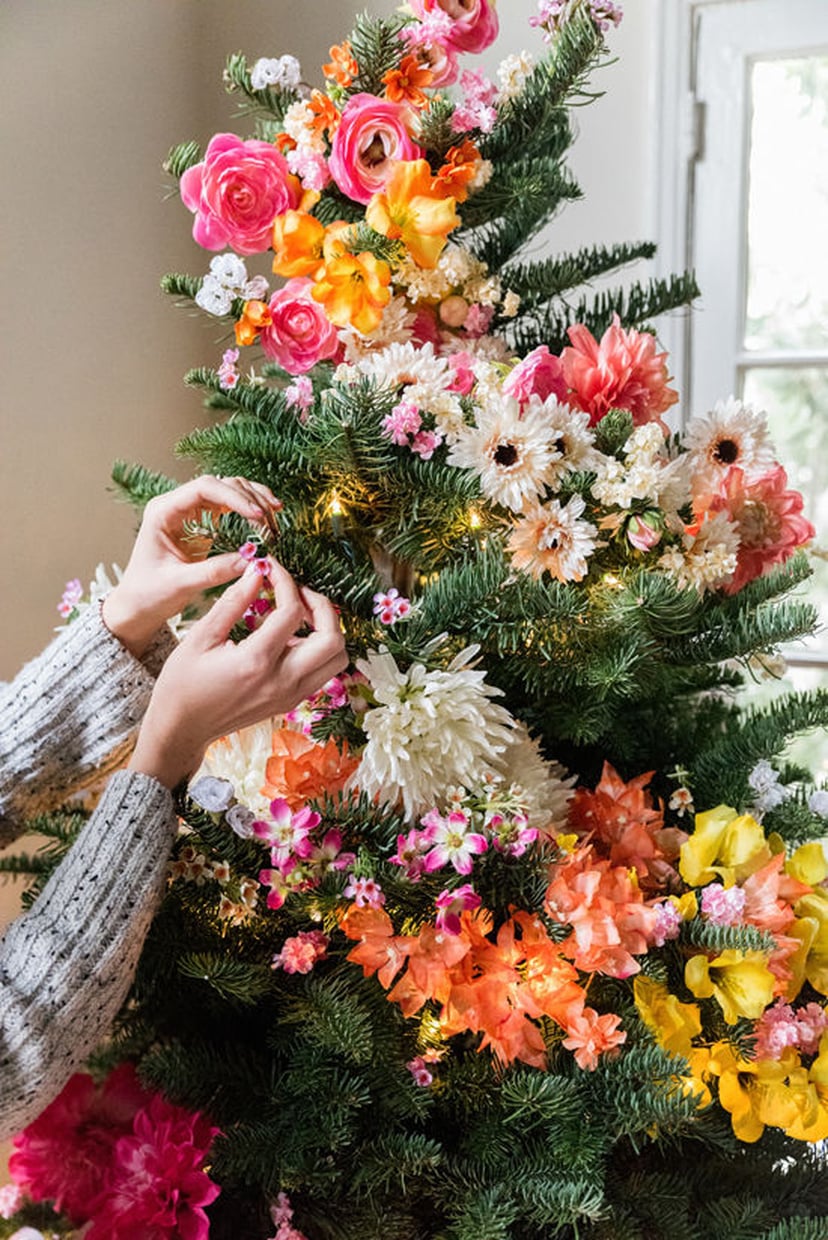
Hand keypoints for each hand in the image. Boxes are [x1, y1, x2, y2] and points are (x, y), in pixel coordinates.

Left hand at [102, 475, 280, 656]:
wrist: (137, 606)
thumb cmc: (149, 594)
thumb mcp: (180, 584)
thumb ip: (214, 571)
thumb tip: (252, 559)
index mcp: (163, 511)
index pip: (204, 488)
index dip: (234, 497)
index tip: (258, 516)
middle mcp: (177, 504)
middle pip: (222, 484)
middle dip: (250, 499)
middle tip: (270, 525)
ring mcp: (192, 511)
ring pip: (230, 490)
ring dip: (255, 501)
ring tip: (274, 521)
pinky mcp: (203, 522)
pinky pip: (231, 507)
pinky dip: (251, 511)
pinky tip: (267, 520)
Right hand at [128, 559, 347, 788]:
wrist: (182, 728)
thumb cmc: (183, 682)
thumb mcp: (201, 636)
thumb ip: (233, 601)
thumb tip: (258, 571)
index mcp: (255, 662)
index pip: (291, 612)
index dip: (286, 581)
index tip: (272, 567)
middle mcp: (282, 681)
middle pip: (333, 639)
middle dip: (321, 605)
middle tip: (297, 591)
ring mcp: (291, 694)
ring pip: (337, 658)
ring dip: (326, 629)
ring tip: (298, 613)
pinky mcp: (292, 701)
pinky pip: (324, 671)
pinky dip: (318, 648)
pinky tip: (290, 636)